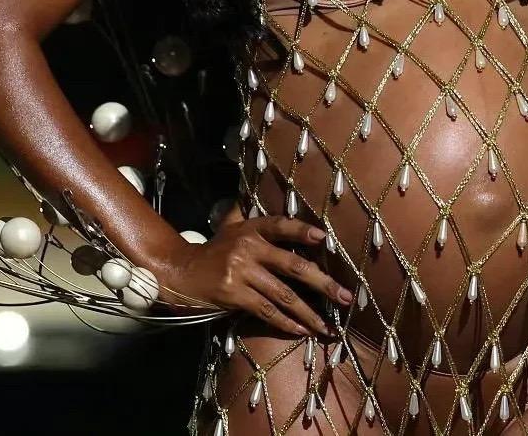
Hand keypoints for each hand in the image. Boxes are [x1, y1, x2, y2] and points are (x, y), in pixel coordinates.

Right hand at [147, 214, 353, 336]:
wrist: (180, 272)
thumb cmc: (213, 250)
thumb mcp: (230, 227)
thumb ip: (250, 216)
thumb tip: (264, 197)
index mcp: (251, 229)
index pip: (281, 225)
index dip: (302, 231)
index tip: (324, 238)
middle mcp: (248, 248)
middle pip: (293, 266)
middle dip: (323, 283)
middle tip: (347, 297)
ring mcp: (241, 272)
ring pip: (283, 295)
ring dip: (309, 313)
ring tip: (328, 326)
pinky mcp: (234, 295)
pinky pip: (267, 311)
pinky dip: (287, 323)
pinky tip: (302, 331)